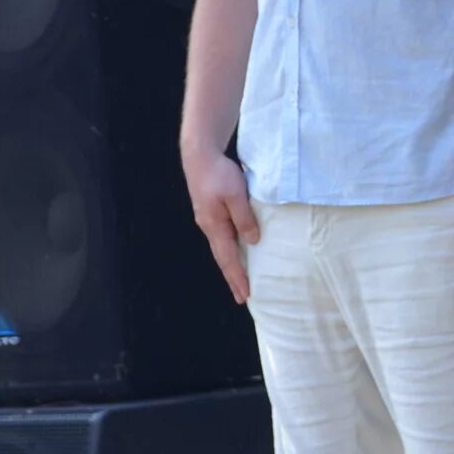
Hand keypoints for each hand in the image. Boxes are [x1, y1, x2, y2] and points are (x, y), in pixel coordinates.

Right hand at [183, 145, 260, 303]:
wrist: (200, 156)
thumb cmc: (219, 174)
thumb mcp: (236, 196)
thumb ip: (244, 218)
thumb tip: (253, 241)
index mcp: (214, 226)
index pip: (228, 258)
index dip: (238, 277)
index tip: (245, 295)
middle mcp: (209, 227)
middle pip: (223, 258)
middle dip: (233, 278)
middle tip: (243, 297)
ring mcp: (209, 220)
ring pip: (222, 249)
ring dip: (232, 265)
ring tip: (241, 280)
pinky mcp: (211, 212)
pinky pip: (223, 237)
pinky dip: (230, 250)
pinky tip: (238, 252)